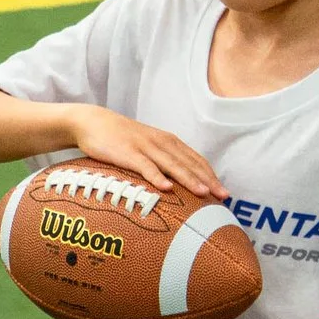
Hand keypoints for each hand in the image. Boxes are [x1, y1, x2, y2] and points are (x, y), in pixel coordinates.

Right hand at [67, 107, 224, 197]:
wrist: (93, 122)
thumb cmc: (122, 139)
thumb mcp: (147, 147)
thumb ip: (162, 161)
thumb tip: (177, 184)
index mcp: (169, 142)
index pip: (196, 160)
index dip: (211, 175)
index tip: (224, 192)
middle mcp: (162, 143)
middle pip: (189, 163)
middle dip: (208, 180)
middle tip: (224, 196)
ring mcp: (145, 147)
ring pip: (172, 165)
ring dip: (189, 179)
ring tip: (204, 193)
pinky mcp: (128, 153)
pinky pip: (145, 166)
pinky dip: (157, 177)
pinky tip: (166, 188)